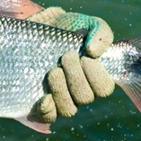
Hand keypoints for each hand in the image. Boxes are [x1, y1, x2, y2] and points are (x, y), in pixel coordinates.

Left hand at [27, 7, 114, 121]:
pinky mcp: (41, 103)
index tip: (85, 56)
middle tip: (66, 56)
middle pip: (86, 98)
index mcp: (94, 76)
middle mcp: (79, 91)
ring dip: (62, 89)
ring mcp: (60, 98)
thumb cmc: (67, 28)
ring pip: (69, 109)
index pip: (104, 88)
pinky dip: (48, 109)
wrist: (36, 30)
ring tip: (53, 70)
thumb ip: (100, 33)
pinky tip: (44, 97)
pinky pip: (49, 117)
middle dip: (76, 76)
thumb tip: (94, 52)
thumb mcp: (87, 23)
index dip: (97, 75)